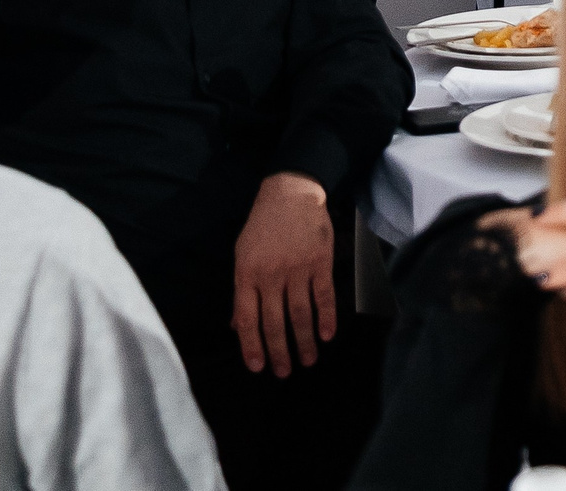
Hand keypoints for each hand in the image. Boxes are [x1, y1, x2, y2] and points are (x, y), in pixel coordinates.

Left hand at [232, 172, 334, 376]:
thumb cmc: (263, 226)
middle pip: (274, 321)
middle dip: (279, 351)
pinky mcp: (320, 261)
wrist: (291, 194)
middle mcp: (271, 275)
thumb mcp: (242, 255)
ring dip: (304, 340)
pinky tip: (327, 334)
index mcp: (247, 275)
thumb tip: (238, 326)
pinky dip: (326, 316)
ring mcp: (297, 268)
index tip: (257, 367)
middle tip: (285, 372)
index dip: (251, 346)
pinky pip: (323, 295)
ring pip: (300, 313)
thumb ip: (242, 291)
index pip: (247, 319)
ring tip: (308, 360)